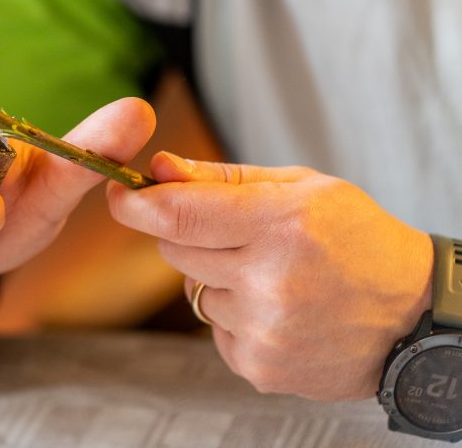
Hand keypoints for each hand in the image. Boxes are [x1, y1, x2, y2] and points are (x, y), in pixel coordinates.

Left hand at [106, 152, 433, 399]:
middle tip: (231, 232)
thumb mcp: (303, 188)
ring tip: (274, 276)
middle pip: (174, 248)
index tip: (119, 191)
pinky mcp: (260, 366)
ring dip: (218, 279)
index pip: (176, 213)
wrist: (412, 316)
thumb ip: (224, 177)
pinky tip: (279, 309)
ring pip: (194, 291)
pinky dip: (234, 318)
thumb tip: (158, 166)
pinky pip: (214, 330)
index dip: (135, 202)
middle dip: (185, 233)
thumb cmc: (357, 240)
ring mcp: (264, 329)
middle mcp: (269, 279)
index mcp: (281, 223)